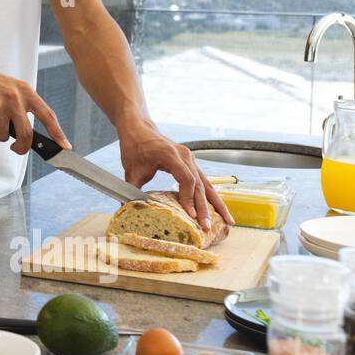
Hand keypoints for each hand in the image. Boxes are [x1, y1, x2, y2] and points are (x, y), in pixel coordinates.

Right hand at [0, 60, 70, 154]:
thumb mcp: (13, 89)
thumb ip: (24, 107)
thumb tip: (31, 134)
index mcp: (26, 92)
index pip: (47, 116)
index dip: (58, 133)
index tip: (65, 146)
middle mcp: (15, 99)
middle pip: (26, 135)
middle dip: (21, 148)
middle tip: (16, 148)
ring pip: (3, 136)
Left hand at [118, 119, 233, 229]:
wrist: (139, 128)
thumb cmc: (134, 146)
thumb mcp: (130, 169)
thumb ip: (131, 190)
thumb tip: (127, 210)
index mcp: (170, 155)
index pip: (186, 179)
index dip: (189, 198)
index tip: (190, 215)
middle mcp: (185, 156)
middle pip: (199, 184)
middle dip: (205, 207)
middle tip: (207, 227)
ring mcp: (190, 158)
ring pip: (207, 183)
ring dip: (216, 203)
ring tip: (228, 221)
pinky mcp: (191, 162)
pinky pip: (204, 181)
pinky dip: (212, 195)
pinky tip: (219, 209)